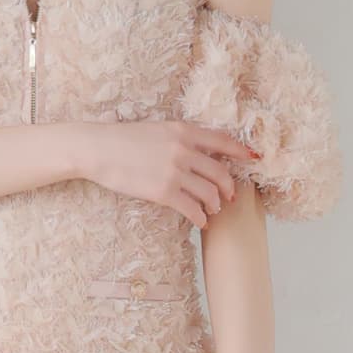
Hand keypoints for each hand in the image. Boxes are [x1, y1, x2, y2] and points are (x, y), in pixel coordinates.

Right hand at [76, 119, 262, 226]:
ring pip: (210, 192)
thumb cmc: (124, 140)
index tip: (254, 159)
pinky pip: (192, 209)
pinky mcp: (163, 192)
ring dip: (215, 204)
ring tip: (211, 210)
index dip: (242, 151)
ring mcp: (174, 172)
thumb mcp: (158, 130)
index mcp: (184, 131)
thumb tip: (200, 152)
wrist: (98, 149)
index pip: (223, 141)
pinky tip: (200, 222)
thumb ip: (181, 138)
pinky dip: (200, 218)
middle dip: (229, 187)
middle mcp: (184, 150)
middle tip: (228, 196)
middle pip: (221, 172)